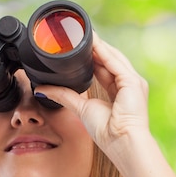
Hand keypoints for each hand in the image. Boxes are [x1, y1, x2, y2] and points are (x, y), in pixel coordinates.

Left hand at [34, 34, 150, 156]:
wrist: (121, 142)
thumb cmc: (107, 132)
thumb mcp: (81, 108)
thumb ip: (63, 96)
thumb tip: (42, 89)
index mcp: (119, 91)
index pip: (104, 68)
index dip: (92, 56)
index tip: (78, 47)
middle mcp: (128, 84)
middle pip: (109, 60)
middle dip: (95, 47)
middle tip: (79, 34)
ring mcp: (132, 82)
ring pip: (113, 57)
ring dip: (99, 45)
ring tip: (84, 34)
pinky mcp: (133, 82)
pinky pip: (116, 63)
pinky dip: (104, 52)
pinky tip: (93, 44)